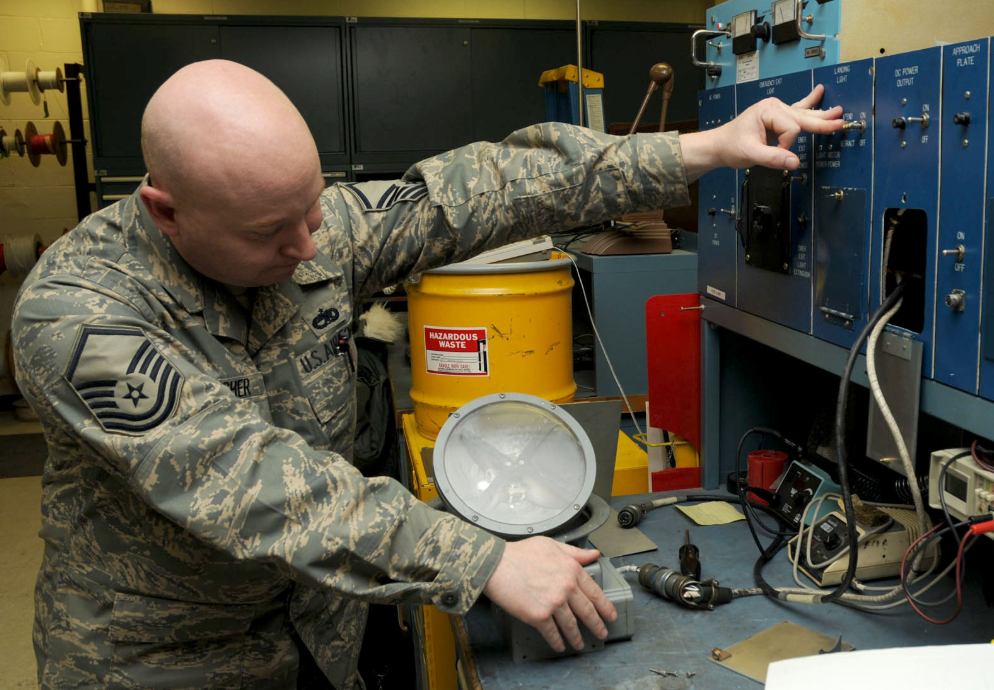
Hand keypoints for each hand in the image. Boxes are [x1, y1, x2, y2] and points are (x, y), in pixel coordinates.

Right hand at [482, 537, 616, 652]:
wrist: (496, 564)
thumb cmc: (519, 553)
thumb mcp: (551, 545)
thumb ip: (575, 552)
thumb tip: (593, 555)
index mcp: (572, 569)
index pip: (595, 592)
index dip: (605, 606)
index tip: (610, 614)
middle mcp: (566, 587)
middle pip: (587, 611)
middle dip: (597, 625)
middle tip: (601, 633)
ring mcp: (554, 603)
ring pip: (571, 625)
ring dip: (577, 638)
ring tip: (579, 644)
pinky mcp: (539, 616)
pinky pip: (553, 633)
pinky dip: (557, 642)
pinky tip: (559, 645)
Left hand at [680, 84, 843, 180]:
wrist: (719, 145)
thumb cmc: (731, 147)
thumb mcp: (750, 154)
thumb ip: (773, 158)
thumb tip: (795, 163)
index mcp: (768, 111)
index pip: (791, 128)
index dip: (786, 145)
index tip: (775, 153)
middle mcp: (774, 107)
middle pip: (803, 117)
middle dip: (821, 122)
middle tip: (840, 123)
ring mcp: (776, 111)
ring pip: (803, 114)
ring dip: (821, 115)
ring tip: (838, 112)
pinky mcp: (777, 118)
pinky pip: (796, 111)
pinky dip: (809, 104)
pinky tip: (819, 91)